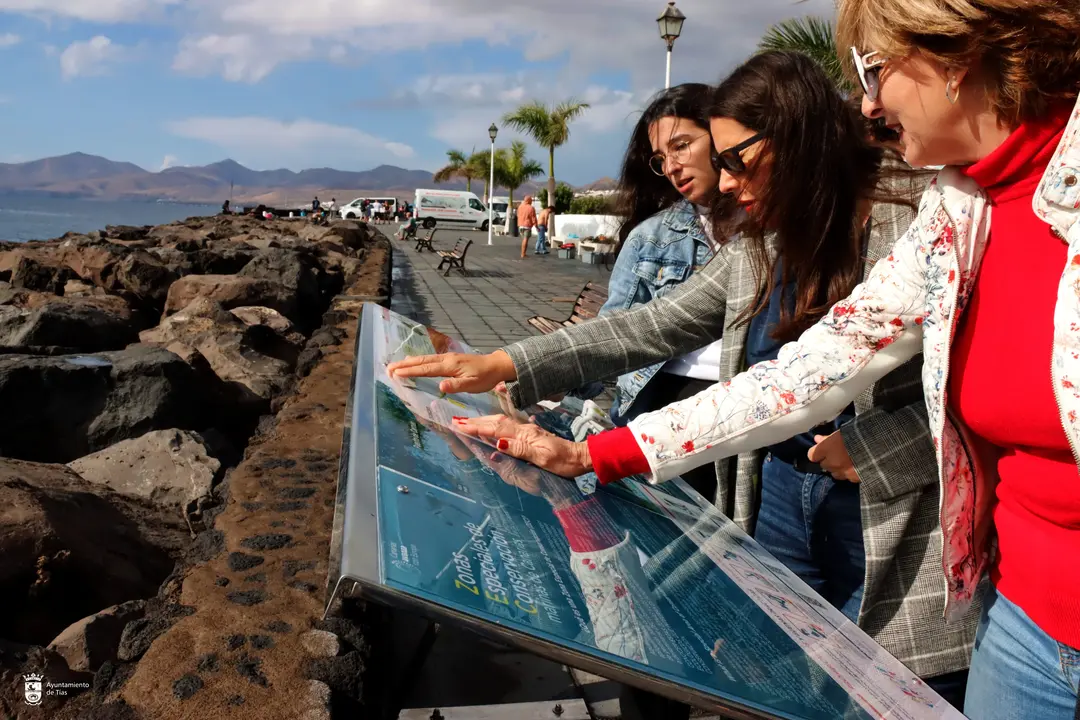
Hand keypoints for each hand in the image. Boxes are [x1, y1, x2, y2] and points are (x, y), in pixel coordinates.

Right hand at [387, 350, 516, 393]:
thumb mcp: (473, 385)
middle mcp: (445, 359)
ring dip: (408, 362)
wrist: (495, 365)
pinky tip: (412, 361)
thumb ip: (456, 385)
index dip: (410, 371)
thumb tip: (440, 387)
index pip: (426, 369)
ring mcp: (447, 358)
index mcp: (450, 366)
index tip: (396, 373)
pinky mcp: (449, 359)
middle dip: (403, 365)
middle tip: (388, 369)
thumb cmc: (485, 377)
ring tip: (394, 365)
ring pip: (424, 359)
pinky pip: (429, 359)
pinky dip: (417, 360)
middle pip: (421, 361)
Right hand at [453, 415, 592, 477]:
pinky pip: (508, 426)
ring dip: (483, 421)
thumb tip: (498, 443)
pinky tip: (491, 425)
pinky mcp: (531, 435)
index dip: (477, 427)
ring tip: (467, 421)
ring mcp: (528, 431)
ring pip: (500, 423)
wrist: (580, 457)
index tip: (460, 425)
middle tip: (456, 420)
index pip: (496, 430)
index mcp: (525, 435)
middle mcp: (524, 430)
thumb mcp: (543, 458)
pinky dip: (495, 424)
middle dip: (475, 422)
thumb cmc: (563, 461)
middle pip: (495, 423)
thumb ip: (520, 449)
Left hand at [807, 432, 860, 482]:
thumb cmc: (860, 433)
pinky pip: (847, 478)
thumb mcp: (842, 432)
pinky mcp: (853, 478)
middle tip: (839, 454)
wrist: (881, 445)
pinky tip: (856, 466)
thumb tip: (817, 439)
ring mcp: (842, 472)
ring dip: (838, 469)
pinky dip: (849, 474)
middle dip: (829, 461)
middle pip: (823, 465)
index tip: (824, 449)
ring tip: (848, 461)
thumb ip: (828, 438)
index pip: (812, 455)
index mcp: (827, 448)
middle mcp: (831, 462)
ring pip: (834, 474)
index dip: (818, 453)